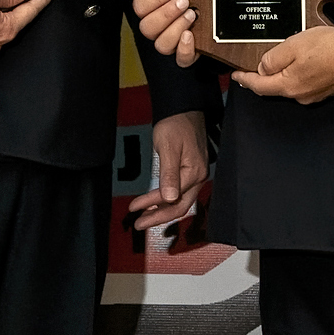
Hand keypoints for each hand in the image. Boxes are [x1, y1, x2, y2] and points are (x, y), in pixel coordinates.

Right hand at [128, 0, 201, 67]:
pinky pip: (181, 60)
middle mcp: (157, 28)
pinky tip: (190, 35)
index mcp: (150, 10)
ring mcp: (170, 43)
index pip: (139, 6)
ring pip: (161, 44)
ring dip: (176, 28)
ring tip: (192, 14)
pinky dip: (184, 49)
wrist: (214, 13)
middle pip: (147, 27)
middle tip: (183, 1)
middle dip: (166, 13)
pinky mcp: (185, 55)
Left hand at [130, 111, 210, 230]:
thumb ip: (168, 174)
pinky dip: (167, 201)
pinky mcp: (191, 171)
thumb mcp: (168, 148)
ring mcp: (196, 175)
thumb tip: (170, 198)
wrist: (183, 110)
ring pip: (180, 201)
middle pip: (180, 206)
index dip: (152, 206)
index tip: (134, 210)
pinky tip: (156, 203)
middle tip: (140, 224)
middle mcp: (198, 177)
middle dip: (158, 217)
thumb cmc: (175, 125)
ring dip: (162, 211)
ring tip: (145, 217)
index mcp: (193, 173)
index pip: (171, 198)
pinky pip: (181, 192)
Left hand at [230, 25, 333, 103]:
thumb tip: (262, 67)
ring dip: (283, 73)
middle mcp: (300, 94)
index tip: (236, 75)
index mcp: (289, 85)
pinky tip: (303, 61)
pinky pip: (304, 82)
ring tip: (283, 57)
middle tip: (254, 66)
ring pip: (290, 84)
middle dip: (263, 76)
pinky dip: (298, 73)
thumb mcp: (293, 45)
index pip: (259, 86)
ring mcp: (315, 94)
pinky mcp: (326, 90)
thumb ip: (272, 58)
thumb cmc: (332, 48)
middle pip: (274, 86)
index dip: (245, 79)